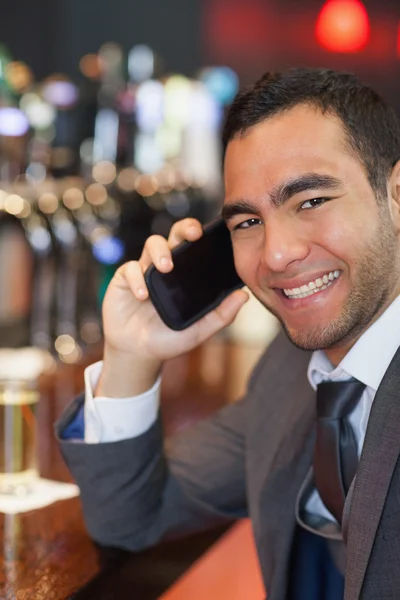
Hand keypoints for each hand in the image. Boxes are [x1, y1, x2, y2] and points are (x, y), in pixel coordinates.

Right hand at [97, 218, 248, 396]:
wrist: (138, 353)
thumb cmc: (169, 339)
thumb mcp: (198, 331)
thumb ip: (221, 316)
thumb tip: (244, 296)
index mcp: (185, 274)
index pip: (194, 246)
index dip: (201, 234)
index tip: (210, 235)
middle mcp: (166, 266)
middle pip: (175, 235)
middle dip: (184, 229)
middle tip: (193, 235)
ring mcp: (145, 270)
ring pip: (152, 244)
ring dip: (160, 252)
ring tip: (166, 268)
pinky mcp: (124, 279)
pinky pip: (130, 268)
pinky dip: (137, 279)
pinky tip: (143, 296)